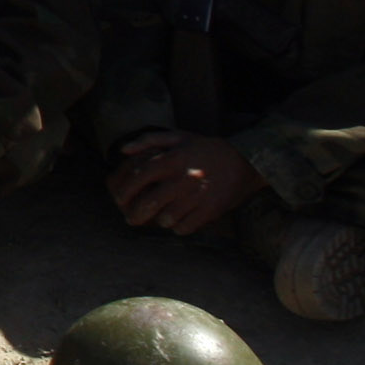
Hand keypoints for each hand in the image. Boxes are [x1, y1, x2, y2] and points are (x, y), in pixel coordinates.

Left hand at [107, 132, 263, 233]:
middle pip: (149, 203)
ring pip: (166, 218)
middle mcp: (183, 178)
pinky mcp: (211, 210)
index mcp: (173, 159)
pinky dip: (178, 228)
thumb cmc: (207, 149)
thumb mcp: (179, 137)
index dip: (125, 190)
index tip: (118, 199)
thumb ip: (149, 140)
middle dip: (135, 214)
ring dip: (159, 221)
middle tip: (131, 219)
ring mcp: (198, 196)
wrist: (246, 161)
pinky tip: (177, 222)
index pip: (139, 176)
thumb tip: (123, 150)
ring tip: (157, 218)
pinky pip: (186, 227)